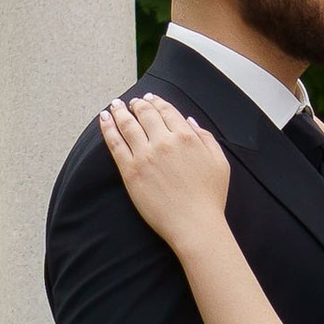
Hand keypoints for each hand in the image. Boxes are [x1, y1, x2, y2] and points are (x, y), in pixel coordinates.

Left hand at [100, 92, 228, 251]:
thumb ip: (206, 138)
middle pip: (146, 114)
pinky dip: (108, 128)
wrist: (195, 224)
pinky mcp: (130, 171)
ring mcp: (145, 155)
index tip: (149, 99)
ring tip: (115, 105)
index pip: (167, 111)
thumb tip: (189, 121)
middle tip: (131, 102)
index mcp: (187, 137)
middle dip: (137, 104)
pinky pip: (115, 144)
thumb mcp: (219, 163)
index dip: (156, 102)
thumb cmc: (210, 198)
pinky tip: (104, 119)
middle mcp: (165, 141)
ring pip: (128, 125)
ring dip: (120, 111)